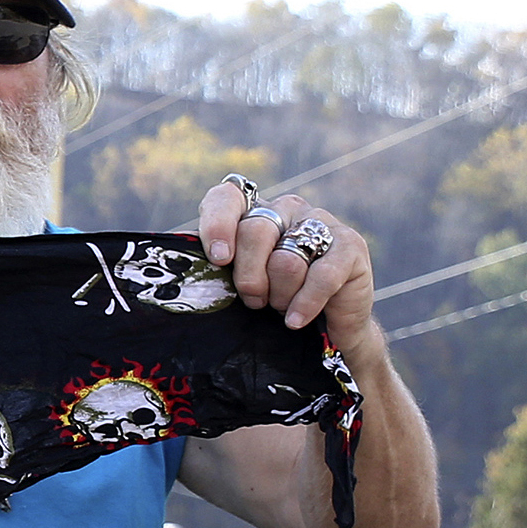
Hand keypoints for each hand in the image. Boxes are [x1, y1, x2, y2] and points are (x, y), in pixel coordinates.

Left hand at [193, 180, 379, 351]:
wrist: (326, 330)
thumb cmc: (271, 303)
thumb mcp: (236, 285)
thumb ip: (213, 268)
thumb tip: (176, 264)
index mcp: (253, 211)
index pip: (227, 197)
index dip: (218, 224)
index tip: (218, 259)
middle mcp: (287, 208)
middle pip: (254, 231)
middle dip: (249, 278)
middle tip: (254, 300)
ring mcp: (322, 222)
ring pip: (286, 259)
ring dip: (279, 295)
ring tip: (281, 307)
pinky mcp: (350, 245)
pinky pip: (320, 276)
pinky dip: (304, 304)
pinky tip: (295, 319)